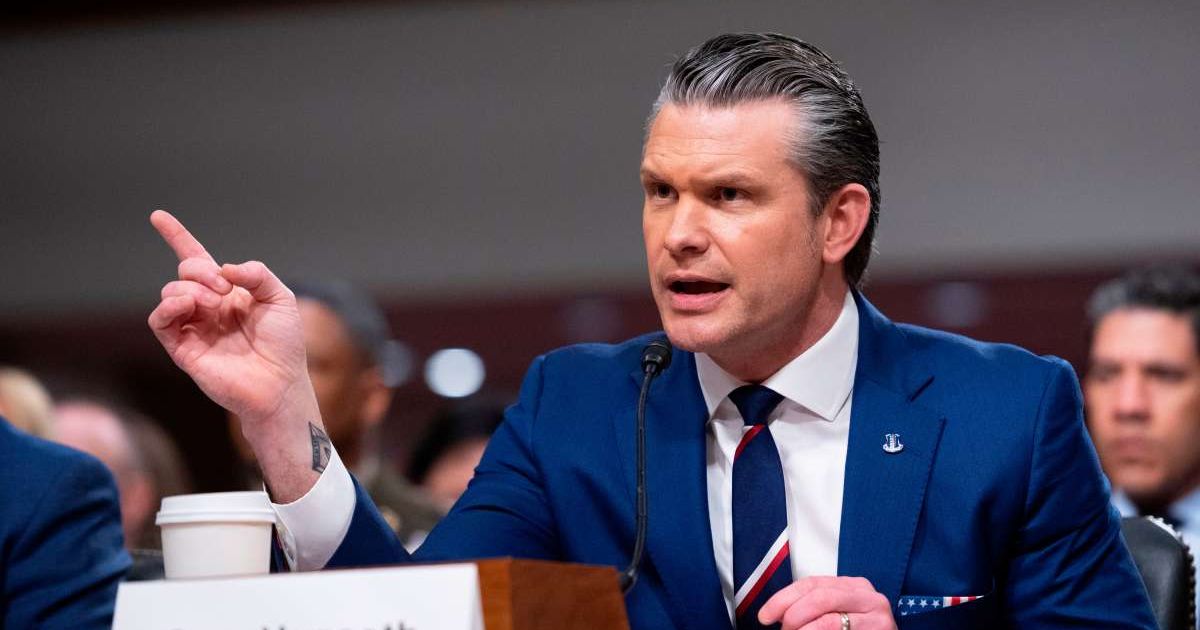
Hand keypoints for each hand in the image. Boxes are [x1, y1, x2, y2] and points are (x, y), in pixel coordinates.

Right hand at [148, 210, 325, 501]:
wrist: (278, 383)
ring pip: (171, 292)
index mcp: (229, 294)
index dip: (178, 238)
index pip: (198, 261)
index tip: (158, 216)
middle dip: (201, 271)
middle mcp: (208, 309)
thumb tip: (224, 268)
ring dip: (189, 288)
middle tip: (223, 288)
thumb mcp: (280, 298)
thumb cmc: (284, 345)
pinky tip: (188, 305)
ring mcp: (194, 328)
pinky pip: (160, 320)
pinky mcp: (182, 348)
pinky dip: (169, 306)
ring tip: (211, 302)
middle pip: (186, 272)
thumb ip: (256, 274)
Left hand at [759, 576, 895, 629]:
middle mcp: (868, 596)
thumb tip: (776, 614)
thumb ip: (813, 608)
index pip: (811, 583)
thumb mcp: (837, 615)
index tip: (764, 616)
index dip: (783, 599)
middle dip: (793, 615)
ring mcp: (878, 617)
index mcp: (853, 586)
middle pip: (819, 597)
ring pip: (828, 621)